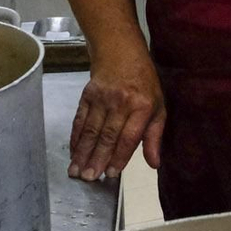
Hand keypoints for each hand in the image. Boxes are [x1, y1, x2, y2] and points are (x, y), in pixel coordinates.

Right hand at [69, 38, 164, 182]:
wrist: (121, 52)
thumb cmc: (144, 84)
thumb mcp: (158, 107)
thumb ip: (155, 137)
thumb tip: (154, 164)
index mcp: (142, 106)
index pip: (129, 137)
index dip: (119, 156)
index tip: (111, 174)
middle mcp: (121, 102)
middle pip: (107, 135)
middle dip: (96, 159)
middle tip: (88, 178)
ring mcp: (102, 98)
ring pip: (91, 130)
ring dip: (82, 152)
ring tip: (76, 171)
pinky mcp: (87, 95)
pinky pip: (80, 120)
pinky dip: (75, 138)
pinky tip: (72, 152)